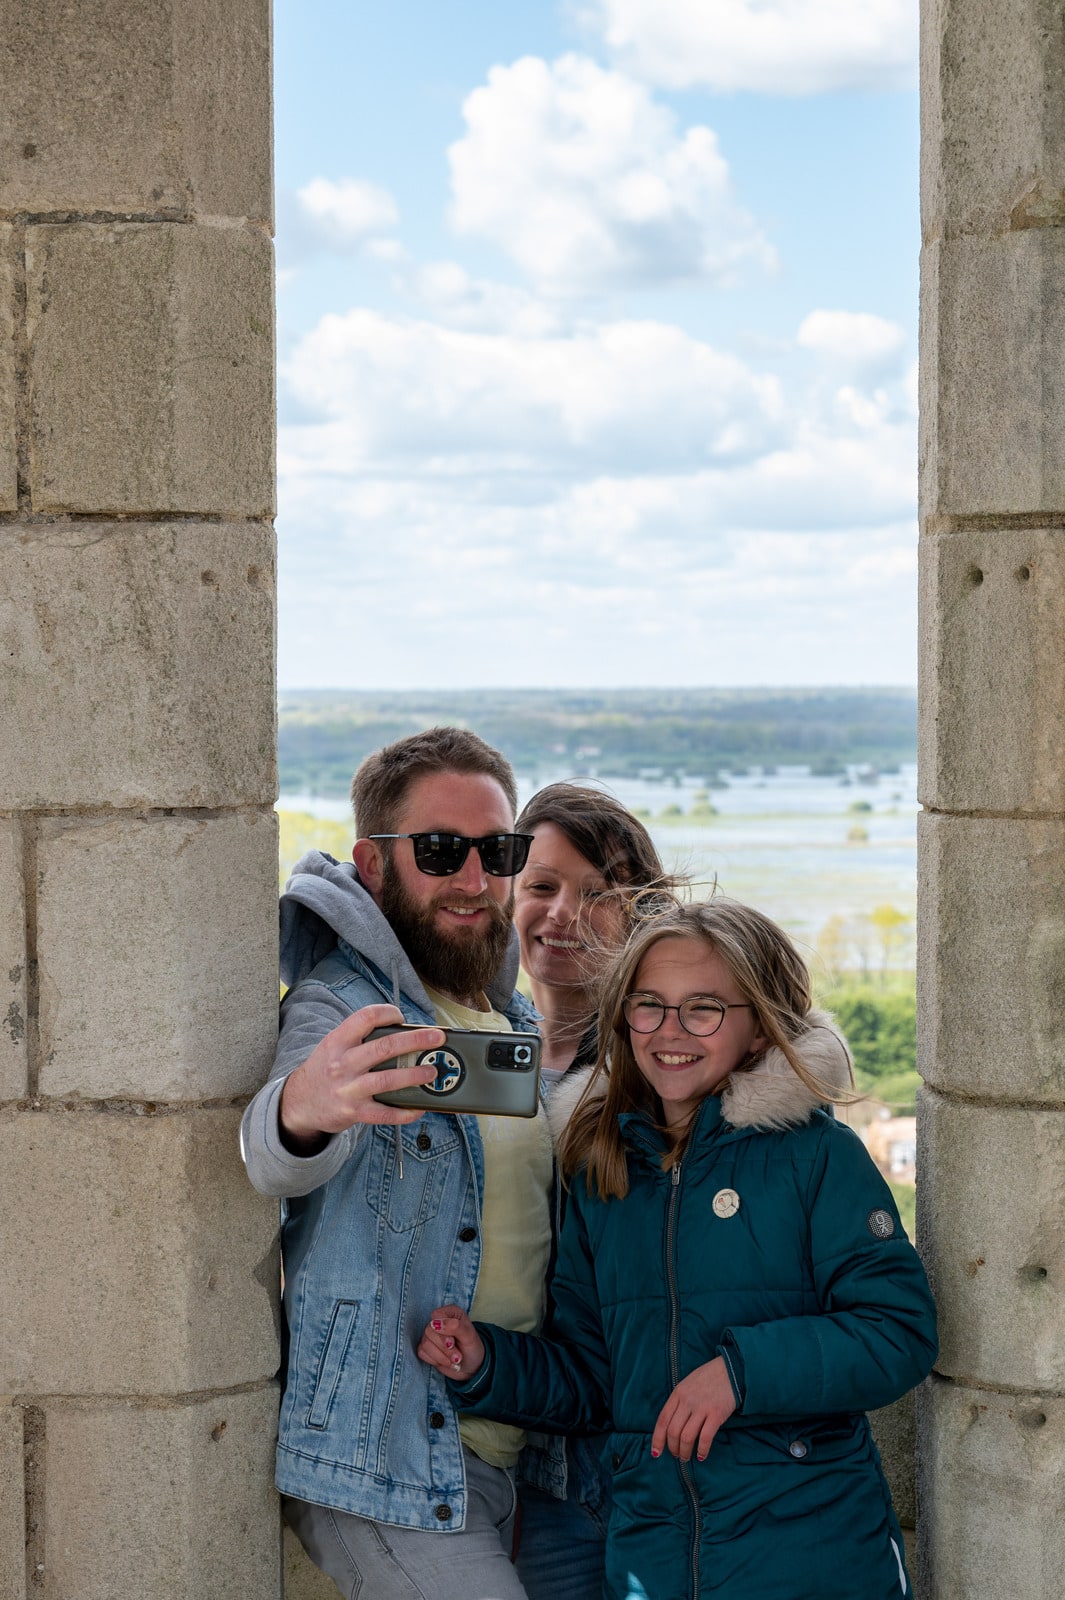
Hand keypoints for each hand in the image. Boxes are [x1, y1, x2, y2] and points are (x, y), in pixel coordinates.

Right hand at [279, 1005, 444, 1150]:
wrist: (298, 1104)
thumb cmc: (324, 1071)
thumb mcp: (333, 1047)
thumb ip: (359, 1039)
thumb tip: (402, 1033)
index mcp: (337, 1042)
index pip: (365, 1018)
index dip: (388, 1013)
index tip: (402, 1016)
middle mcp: (342, 1064)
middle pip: (384, 1047)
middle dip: (416, 1041)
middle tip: (437, 1038)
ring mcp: (349, 1089)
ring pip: (388, 1080)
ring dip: (415, 1075)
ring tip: (431, 1072)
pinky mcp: (354, 1112)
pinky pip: (385, 1113)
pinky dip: (405, 1111)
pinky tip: (419, 1107)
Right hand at [417, 1305, 485, 1380]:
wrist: (472, 1366)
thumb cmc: (472, 1347)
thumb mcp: (469, 1336)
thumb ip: (456, 1326)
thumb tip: (437, 1323)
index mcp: (450, 1313)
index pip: (436, 1315)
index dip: (443, 1329)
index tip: (453, 1341)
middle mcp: (439, 1322)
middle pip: (429, 1331)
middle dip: (444, 1348)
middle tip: (458, 1356)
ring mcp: (431, 1335)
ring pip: (425, 1343)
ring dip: (441, 1357)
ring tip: (454, 1360)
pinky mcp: (426, 1348)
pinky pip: (422, 1353)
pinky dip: (435, 1361)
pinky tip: (446, 1362)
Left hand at [651, 1356, 736, 1462]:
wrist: (731, 1369)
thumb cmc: (709, 1378)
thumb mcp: (688, 1384)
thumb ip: (679, 1401)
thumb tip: (671, 1424)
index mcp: (678, 1393)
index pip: (662, 1420)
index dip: (657, 1439)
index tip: (656, 1452)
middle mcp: (687, 1400)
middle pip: (673, 1431)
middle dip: (673, 1448)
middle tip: (677, 1455)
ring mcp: (701, 1407)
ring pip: (686, 1437)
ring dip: (685, 1452)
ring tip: (686, 1458)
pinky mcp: (716, 1414)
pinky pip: (705, 1437)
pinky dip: (702, 1450)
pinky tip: (702, 1456)